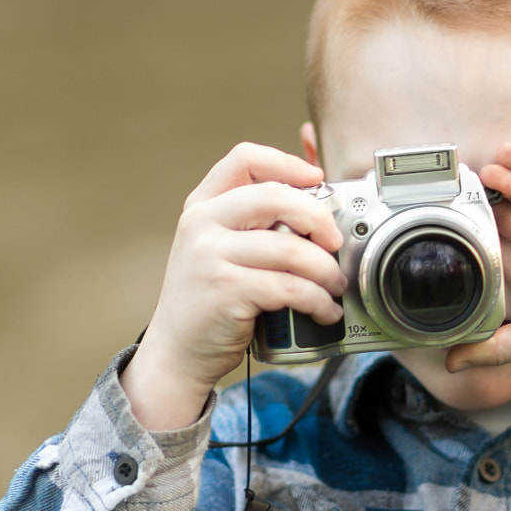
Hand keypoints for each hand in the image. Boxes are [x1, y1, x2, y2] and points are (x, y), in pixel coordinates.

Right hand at [123, 144, 345, 429]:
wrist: (176, 352)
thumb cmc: (207, 299)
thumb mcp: (218, 247)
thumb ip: (254, 220)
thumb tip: (312, 184)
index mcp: (202, 205)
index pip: (244, 158)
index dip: (286, 162)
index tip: (316, 180)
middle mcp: (201, 225)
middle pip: (274, 196)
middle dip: (318, 216)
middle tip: (334, 240)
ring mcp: (210, 257)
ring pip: (289, 248)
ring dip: (325, 268)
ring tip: (334, 284)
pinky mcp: (226, 292)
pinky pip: (289, 287)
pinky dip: (317, 300)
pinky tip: (323, 309)